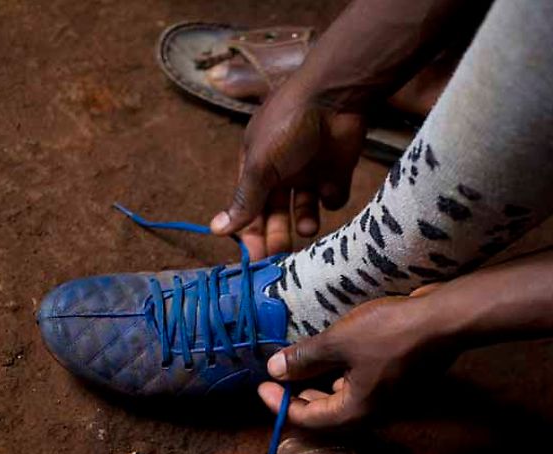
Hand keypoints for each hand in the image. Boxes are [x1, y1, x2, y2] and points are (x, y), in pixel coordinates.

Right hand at [210, 85, 366, 259]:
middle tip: (280, 255)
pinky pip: (333, 198)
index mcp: (256, 168)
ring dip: (303, 223)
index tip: (254, 258)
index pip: (248, 209)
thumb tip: (216, 229)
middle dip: (276, 235)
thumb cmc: (288, 126)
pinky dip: (332, 199)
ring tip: (305, 227)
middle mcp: (281, 173)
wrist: (335, 98)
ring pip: (303, 212)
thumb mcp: (260, 165)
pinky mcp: (336, 173)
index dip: (250, 233)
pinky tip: (329, 188)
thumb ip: (244, 200)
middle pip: (275, 215)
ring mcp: (309, 173)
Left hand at [257, 290, 453, 426]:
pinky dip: (339, 377)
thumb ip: (304, 358)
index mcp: (355, 411)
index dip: (280, 404)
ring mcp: (386, 398)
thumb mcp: (338, 342)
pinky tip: (333, 358)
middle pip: (326, 415)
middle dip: (298, 398)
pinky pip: (358, 387)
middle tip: (277, 380)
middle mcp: (371, 412)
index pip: (307, 419)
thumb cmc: (389, 332)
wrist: (442, 321)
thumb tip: (275, 370)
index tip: (261, 385)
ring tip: (300, 368)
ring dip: (318, 387)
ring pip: (343, 400)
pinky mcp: (394, 380)